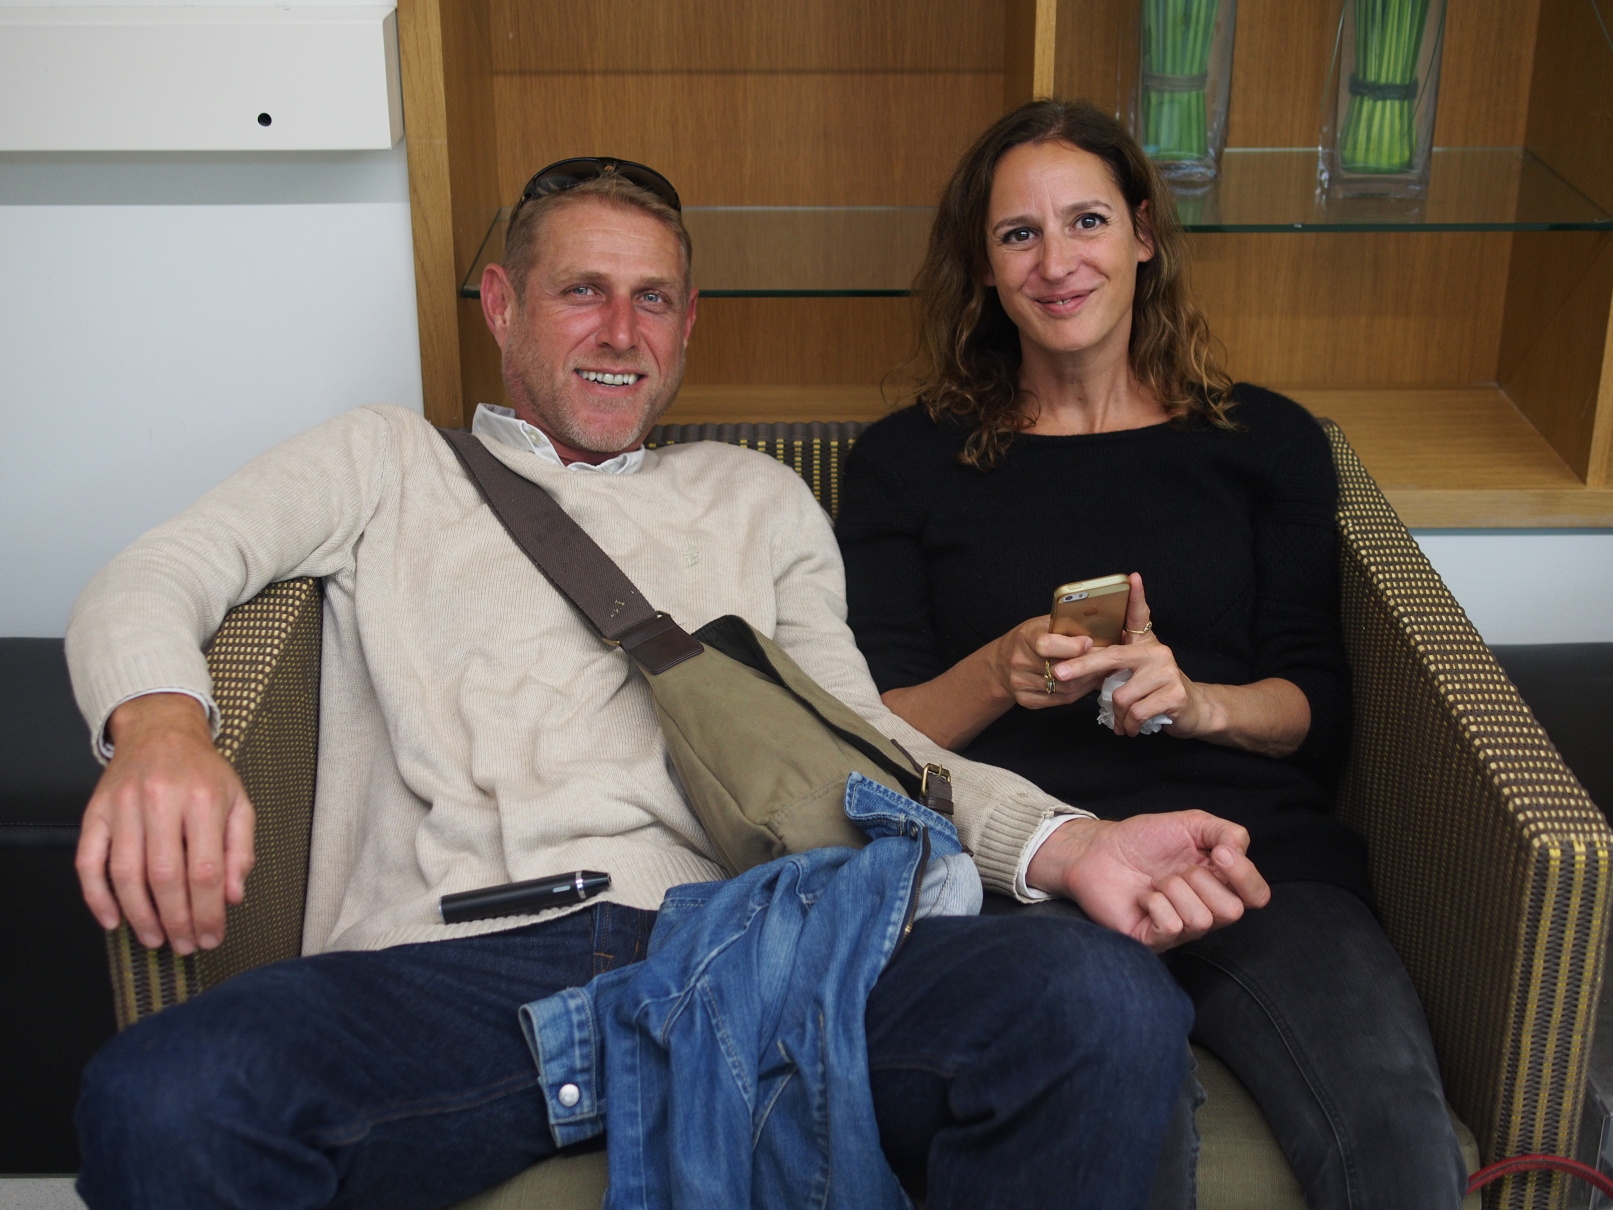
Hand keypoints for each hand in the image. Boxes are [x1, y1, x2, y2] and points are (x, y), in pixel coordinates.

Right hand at [76, 693, 253, 953]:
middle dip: (176, 921)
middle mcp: (161, 800)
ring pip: (126, 873)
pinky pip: (88, 861)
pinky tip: (112, 921)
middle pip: (165, 876)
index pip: (206, 870)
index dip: (208, 912)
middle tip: (184, 946)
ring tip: (155, 939)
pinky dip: (96, 896)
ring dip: (139, 916)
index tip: (212, 936)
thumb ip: (241, 849)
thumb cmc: (204, 773)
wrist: (161, 731)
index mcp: (204, 799)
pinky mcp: (95, 811)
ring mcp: (123, 806)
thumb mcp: (238, 801)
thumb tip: (233, 896)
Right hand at [987, 615, 1093, 711]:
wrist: (1002, 663)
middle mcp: (1019, 661)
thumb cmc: (1030, 639)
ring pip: (1065, 688)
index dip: (1072, 646)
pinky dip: (1079, 692)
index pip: (1046, 645)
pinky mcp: (1026, 700)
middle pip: (1061, 671)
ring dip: (1088, 681)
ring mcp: (1021, 683)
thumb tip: (1098, 633)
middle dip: (1089, 666)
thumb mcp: (1044, 623)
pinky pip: (1061, 700)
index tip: (1089, 642)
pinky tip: (1087, 683)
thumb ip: (1068, 626)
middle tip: (1107, 660)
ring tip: (1100, 671)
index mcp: (1025, 637)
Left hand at [1026, 811, 1269, 951]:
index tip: (1220, 854)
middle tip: (1175, 870)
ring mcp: (1181, 928)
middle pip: (1233, 912)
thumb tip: (1239, 853)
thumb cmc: (1144, 839)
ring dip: (1174, 890)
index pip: (1257, 896)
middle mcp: (1205, 909)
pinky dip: (1156, 904)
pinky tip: (1144, 898)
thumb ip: (1227, 832)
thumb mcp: (1191, 823)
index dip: (1245, 877)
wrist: (1099, 850)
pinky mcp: (1154, 940)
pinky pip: (1172, 927)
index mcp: (1219, 883)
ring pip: (1201, 920)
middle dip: (1202, 881)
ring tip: (1156, 882)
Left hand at [1048, 573, 1213, 736]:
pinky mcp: (1174, 694)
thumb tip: (1076, 667)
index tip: (1132, 578)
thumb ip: (1115, 664)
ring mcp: (1167, 672)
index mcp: (1145, 643)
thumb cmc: (1156, 690)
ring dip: (1116, 715)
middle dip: (1081, 667)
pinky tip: (1131, 728)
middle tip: (1060, 675)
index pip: (1140, 615)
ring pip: (1121, 695)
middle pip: (1111, 657)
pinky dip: (1128, 725)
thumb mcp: (1137, 671)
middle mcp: (1157, 652)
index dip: (1136, 597)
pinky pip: (1136, 712)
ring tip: (1120, 721)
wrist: (1194, 711)